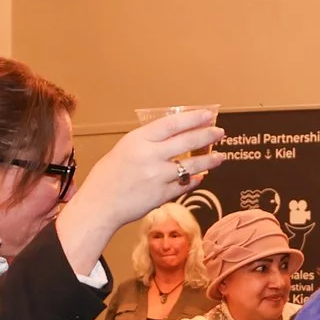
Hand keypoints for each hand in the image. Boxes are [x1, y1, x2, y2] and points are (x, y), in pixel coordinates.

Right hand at [58, 111, 227, 275]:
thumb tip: (173, 135)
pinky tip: (200, 177)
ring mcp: (158, 177)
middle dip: (207, 135)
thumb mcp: (124, 148)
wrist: (100, 205)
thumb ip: (148, 142)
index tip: (207, 115)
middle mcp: (150, 156)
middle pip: (187, 142)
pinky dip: (194, 180)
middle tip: (219, 132)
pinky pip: (185, 185)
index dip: (193, 118)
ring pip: (192, 165)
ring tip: (219, 157)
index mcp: (138, 140)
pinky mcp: (162, 195)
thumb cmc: (107, 176)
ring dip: (209, 160)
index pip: (173, 124)